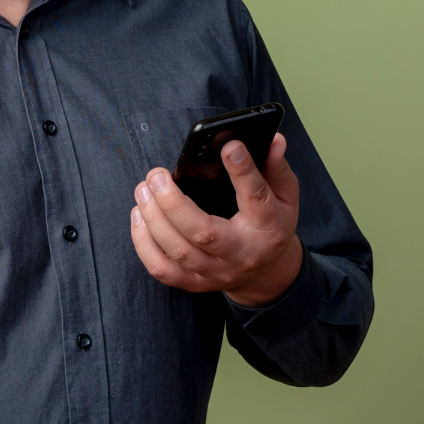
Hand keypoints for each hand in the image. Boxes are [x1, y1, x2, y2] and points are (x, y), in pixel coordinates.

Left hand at [130, 133, 303, 306]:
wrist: (269, 273)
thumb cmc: (272, 224)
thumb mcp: (285, 195)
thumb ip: (276, 167)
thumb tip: (274, 140)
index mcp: (268, 227)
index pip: (255, 198)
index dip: (242, 171)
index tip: (228, 146)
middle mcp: (241, 253)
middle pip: (204, 233)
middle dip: (173, 203)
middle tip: (156, 176)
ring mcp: (217, 272)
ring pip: (179, 252)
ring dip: (153, 220)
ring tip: (143, 191)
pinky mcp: (196, 283)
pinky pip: (163, 270)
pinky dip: (144, 244)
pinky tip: (139, 217)